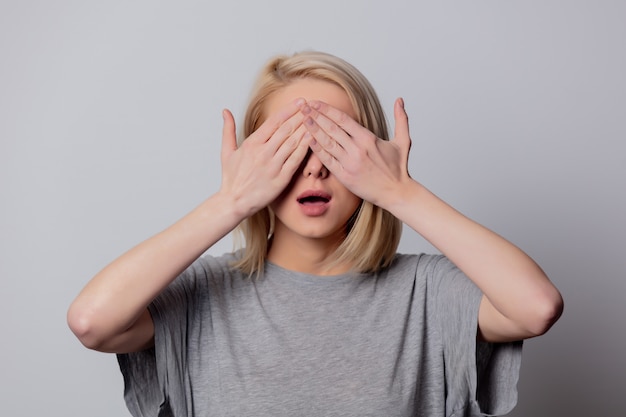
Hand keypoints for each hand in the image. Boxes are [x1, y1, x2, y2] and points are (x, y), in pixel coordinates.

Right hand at [220, 98, 310, 217]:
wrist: (234, 202)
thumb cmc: (232, 178)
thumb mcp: (227, 151)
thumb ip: (228, 129)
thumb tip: (225, 111)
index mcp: (251, 144)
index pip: (274, 122)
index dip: (289, 110)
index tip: (300, 102)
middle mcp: (263, 153)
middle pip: (286, 129)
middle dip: (300, 116)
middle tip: (312, 106)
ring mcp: (273, 166)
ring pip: (293, 143)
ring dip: (305, 129)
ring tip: (316, 118)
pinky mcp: (281, 178)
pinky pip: (296, 160)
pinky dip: (305, 148)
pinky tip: (313, 139)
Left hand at [301, 98, 411, 208]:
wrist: (397, 193)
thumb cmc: (399, 169)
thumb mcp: (403, 141)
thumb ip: (401, 119)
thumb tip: (399, 100)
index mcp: (368, 138)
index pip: (343, 119)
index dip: (327, 109)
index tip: (316, 102)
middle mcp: (357, 149)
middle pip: (332, 128)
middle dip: (316, 116)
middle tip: (303, 106)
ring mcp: (350, 163)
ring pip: (327, 143)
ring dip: (313, 130)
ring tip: (302, 120)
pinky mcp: (345, 176)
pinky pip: (327, 160)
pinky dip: (317, 150)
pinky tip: (308, 141)